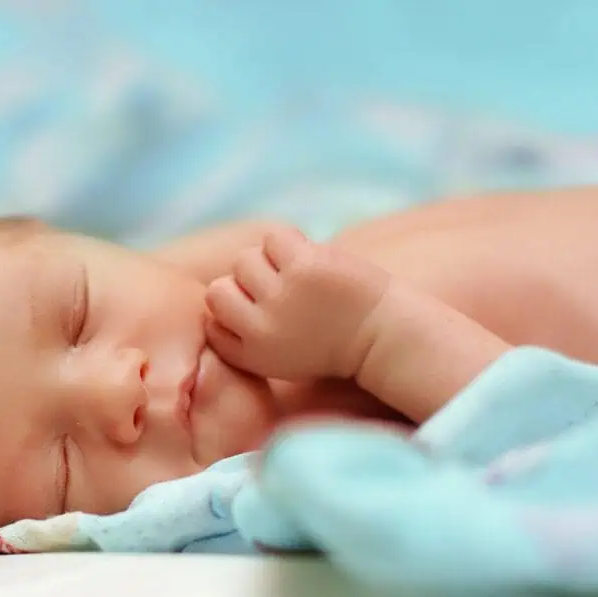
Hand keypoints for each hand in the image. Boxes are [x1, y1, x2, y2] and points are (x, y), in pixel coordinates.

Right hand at [204, 228, 390, 380]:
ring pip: (244, 260)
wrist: (385, 337)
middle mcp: (260, 329)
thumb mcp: (278, 357)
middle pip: (219, 289)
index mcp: (253, 354)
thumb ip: (243, 336)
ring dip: (267, 261)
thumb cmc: (331, 345)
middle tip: (278, 287)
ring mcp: (282, 297)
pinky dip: (288, 242)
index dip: (232, 310)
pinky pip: (273, 238)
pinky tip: (307, 256)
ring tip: (295, 271)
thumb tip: (218, 292)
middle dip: (244, 286)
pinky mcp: (305, 267)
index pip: (212, 323)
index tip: (258, 309)